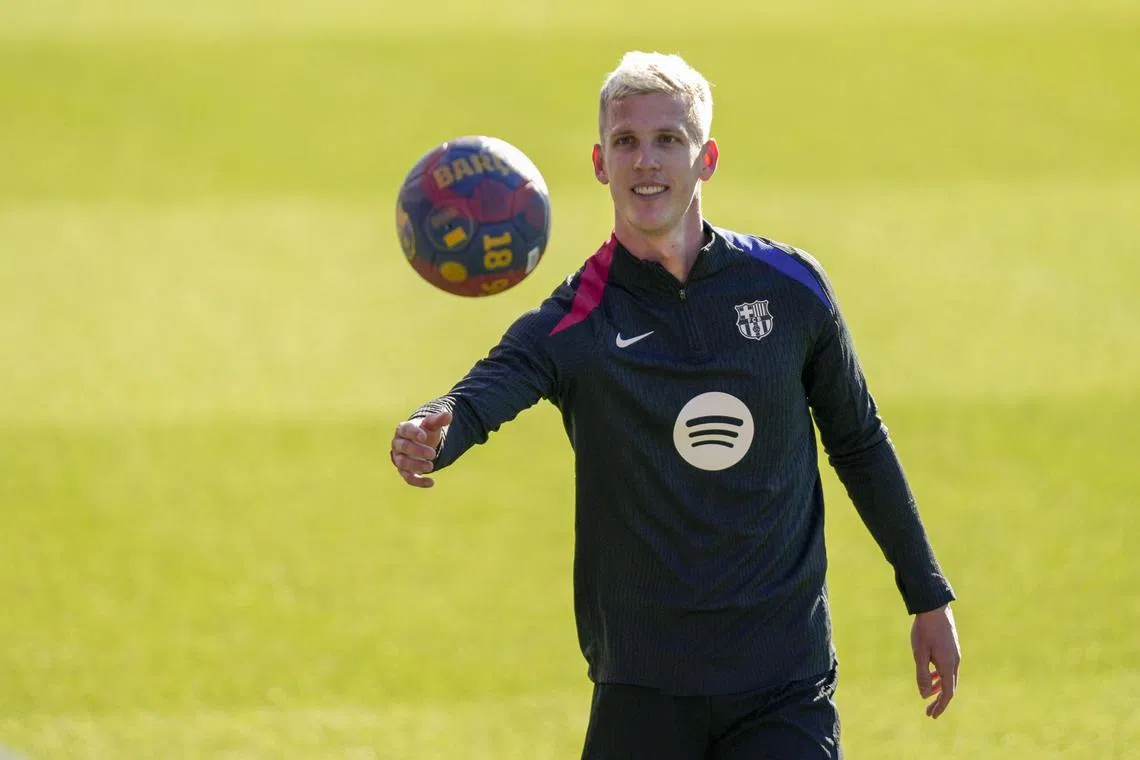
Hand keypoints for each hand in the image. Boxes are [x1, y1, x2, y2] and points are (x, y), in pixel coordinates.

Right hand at [389, 411, 451, 487]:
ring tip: (431, 466)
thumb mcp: (432, 424)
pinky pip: (408, 478)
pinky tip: (431, 482)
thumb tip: (448, 415)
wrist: (421, 443)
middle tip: (433, 454)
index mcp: (403, 429)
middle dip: (417, 451)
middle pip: (403, 447)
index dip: (413, 434)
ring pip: (402, 463)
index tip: (424, 436)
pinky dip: (418, 482)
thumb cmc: (425, 431)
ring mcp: (399, 458)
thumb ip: (438, 420)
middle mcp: (398, 444)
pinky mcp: (404, 471)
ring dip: (416, 465)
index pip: (404, 430)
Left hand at [911, 604, 960, 718]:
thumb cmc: (925, 630)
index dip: (940, 706)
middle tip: (928, 711)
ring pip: (948, 677)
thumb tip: (924, 694)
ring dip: (938, 687)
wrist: (934, 607)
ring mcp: (955, 654)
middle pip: (950, 688)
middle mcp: (955, 662)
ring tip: (926, 693)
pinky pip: (947, 668)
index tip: (932, 715)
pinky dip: (939, 676)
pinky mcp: (951, 648)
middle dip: (939, 701)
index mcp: (948, 665)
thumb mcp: (919, 654)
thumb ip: (922, 674)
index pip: (948, 693)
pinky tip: (930, 674)